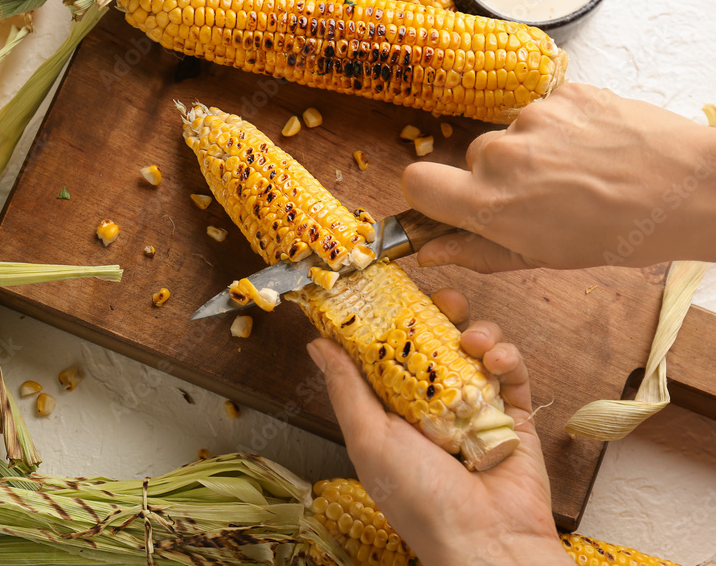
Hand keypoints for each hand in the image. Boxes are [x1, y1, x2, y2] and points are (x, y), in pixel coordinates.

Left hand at [306, 289, 570, 565]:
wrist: (486, 542)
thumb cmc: (419, 499)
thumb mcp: (369, 438)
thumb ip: (346, 388)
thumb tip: (317, 345)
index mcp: (391, 411)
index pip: (387, 353)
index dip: (388, 321)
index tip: (387, 290)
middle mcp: (431, 407)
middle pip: (434, 344)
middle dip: (438, 315)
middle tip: (441, 298)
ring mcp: (474, 410)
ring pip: (474, 352)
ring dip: (477, 332)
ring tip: (474, 338)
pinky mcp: (513, 418)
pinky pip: (512, 375)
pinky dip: (507, 358)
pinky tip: (497, 358)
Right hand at [402, 83, 715, 271]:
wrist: (689, 188)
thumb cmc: (618, 233)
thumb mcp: (541, 257)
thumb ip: (476, 251)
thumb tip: (429, 251)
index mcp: (489, 204)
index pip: (416, 182)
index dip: (428, 193)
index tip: (449, 200)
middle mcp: (501, 155)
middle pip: (472, 159)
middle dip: (499, 176)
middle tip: (545, 195)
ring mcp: (532, 119)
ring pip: (511, 135)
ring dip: (533, 152)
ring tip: (579, 171)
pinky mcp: (562, 93)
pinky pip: (544, 112)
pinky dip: (561, 129)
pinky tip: (593, 148)